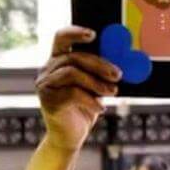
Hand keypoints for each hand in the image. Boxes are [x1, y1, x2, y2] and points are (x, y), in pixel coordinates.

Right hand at [35, 26, 119, 152]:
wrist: (70, 136)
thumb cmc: (83, 108)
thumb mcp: (95, 86)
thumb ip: (101, 72)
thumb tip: (124, 58)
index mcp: (57, 61)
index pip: (61, 38)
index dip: (75, 33)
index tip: (93, 34)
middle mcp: (47, 71)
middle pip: (73, 57)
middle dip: (99, 64)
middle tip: (117, 74)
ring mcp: (45, 86)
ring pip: (72, 73)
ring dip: (96, 82)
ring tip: (112, 92)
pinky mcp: (48, 101)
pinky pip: (72, 94)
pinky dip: (91, 100)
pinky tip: (101, 108)